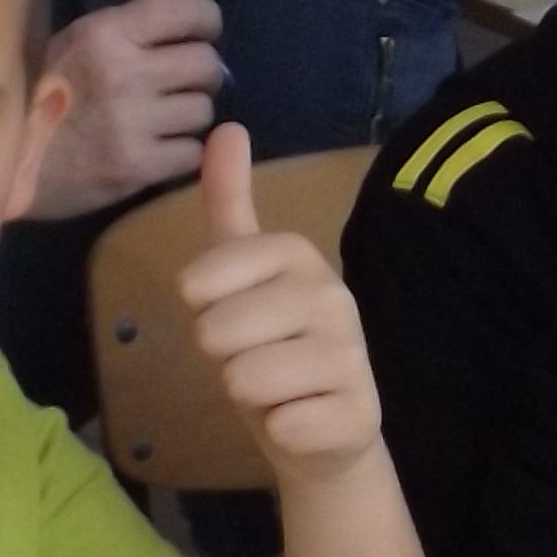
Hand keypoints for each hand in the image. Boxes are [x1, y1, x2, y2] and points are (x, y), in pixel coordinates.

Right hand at [29, 0, 228, 216]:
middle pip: (206, 64)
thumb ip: (134, 21)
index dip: (206, 21)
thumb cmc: (37, 96)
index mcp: (105, 33)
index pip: (188, 11)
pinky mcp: (137, 167)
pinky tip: (154, 150)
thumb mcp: (76, 42)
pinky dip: (179, 153)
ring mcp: (132, 122)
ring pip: (203, 111)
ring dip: (188, 117)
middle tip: (178, 85)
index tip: (201, 34)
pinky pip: (192, 153)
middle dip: (199, 74)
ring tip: (160, 121)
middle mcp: (124, 72)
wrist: (4, 165)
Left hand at [175, 127, 383, 484]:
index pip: (200, 279)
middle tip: (256, 357)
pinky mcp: (356, 412)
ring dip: (248, 394)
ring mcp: (351, 355)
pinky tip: (302, 420)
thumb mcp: (242, 272)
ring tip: (278, 389)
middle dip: (222, 356)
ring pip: (244, 377)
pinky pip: (280, 423)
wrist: (323, 430)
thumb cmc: (272, 345)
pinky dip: (279, 429)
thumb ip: (230, 201)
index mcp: (298, 254)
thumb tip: (226, 126)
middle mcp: (332, 295)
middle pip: (217, 330)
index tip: (232, 311)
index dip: (201, 306)